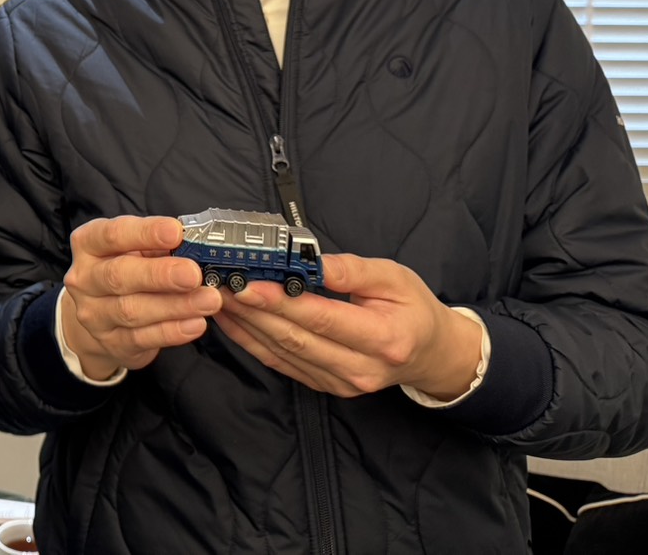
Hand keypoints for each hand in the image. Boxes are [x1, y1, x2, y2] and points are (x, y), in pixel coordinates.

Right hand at [61, 215, 222, 381]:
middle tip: (193, 274)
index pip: (112, 234)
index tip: (176, 232)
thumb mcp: (135, 248)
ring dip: (175, 306)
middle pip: (118, 276)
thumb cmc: (126, 268)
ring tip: (208, 300)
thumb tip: (197, 244)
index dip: (145, 233)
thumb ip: (159, 244)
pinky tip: (196, 323)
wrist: (101, 314)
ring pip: (132, 311)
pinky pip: (142, 339)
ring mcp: (94, 314)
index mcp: (89, 243)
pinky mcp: (110, 342)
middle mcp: (84, 278)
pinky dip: (172, 331)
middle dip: (160, 275)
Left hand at [211, 253, 483, 399]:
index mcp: (382, 339)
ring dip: (245, 326)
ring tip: (216, 298)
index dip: (281, 303)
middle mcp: (359, 368)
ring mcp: (341, 383)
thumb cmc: (414, 309)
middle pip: (295, 339)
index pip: (322, 319)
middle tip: (218, 286)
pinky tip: (232, 322)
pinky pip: (281, 364)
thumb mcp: (395, 278)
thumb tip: (313, 261)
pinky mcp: (325, 387)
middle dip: (252, 311)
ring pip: (282, 353)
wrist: (431, 355)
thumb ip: (353, 270)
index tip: (248, 284)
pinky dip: (252, 342)